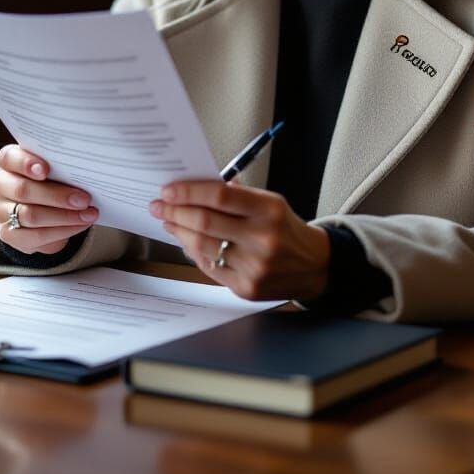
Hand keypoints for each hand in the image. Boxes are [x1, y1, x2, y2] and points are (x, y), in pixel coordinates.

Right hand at [0, 145, 98, 254]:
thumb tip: (86, 171)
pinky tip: (80, 225)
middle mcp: (0, 184)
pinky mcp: (8, 234)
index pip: (9, 158)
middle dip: (57, 196)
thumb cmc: (52, 177)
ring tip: (88, 214)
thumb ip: (62, 165)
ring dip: (64, 216)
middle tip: (84, 199)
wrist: (41, 206)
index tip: (46, 169)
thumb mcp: (55, 166)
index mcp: (8, 161)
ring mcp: (1, 211)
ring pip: (30, 216)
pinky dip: (62, 231)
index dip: (26, 163)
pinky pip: (36, 236)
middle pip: (22, 190)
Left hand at [148, 180, 330, 301]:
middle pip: (205, 222)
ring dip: (179, 232)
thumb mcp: (270, 202)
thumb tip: (195, 184)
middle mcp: (263, 238)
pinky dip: (194, 252)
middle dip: (175, 212)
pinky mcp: (246, 288)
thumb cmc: (285, 228)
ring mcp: (254, 266)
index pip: (220, 195)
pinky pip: (210, 267)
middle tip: (159, 205)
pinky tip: (187, 242)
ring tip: (169, 221)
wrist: (314, 265)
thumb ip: (236, 194)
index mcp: (269, 209)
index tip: (168, 189)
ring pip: (202, 246)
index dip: (189, 192)